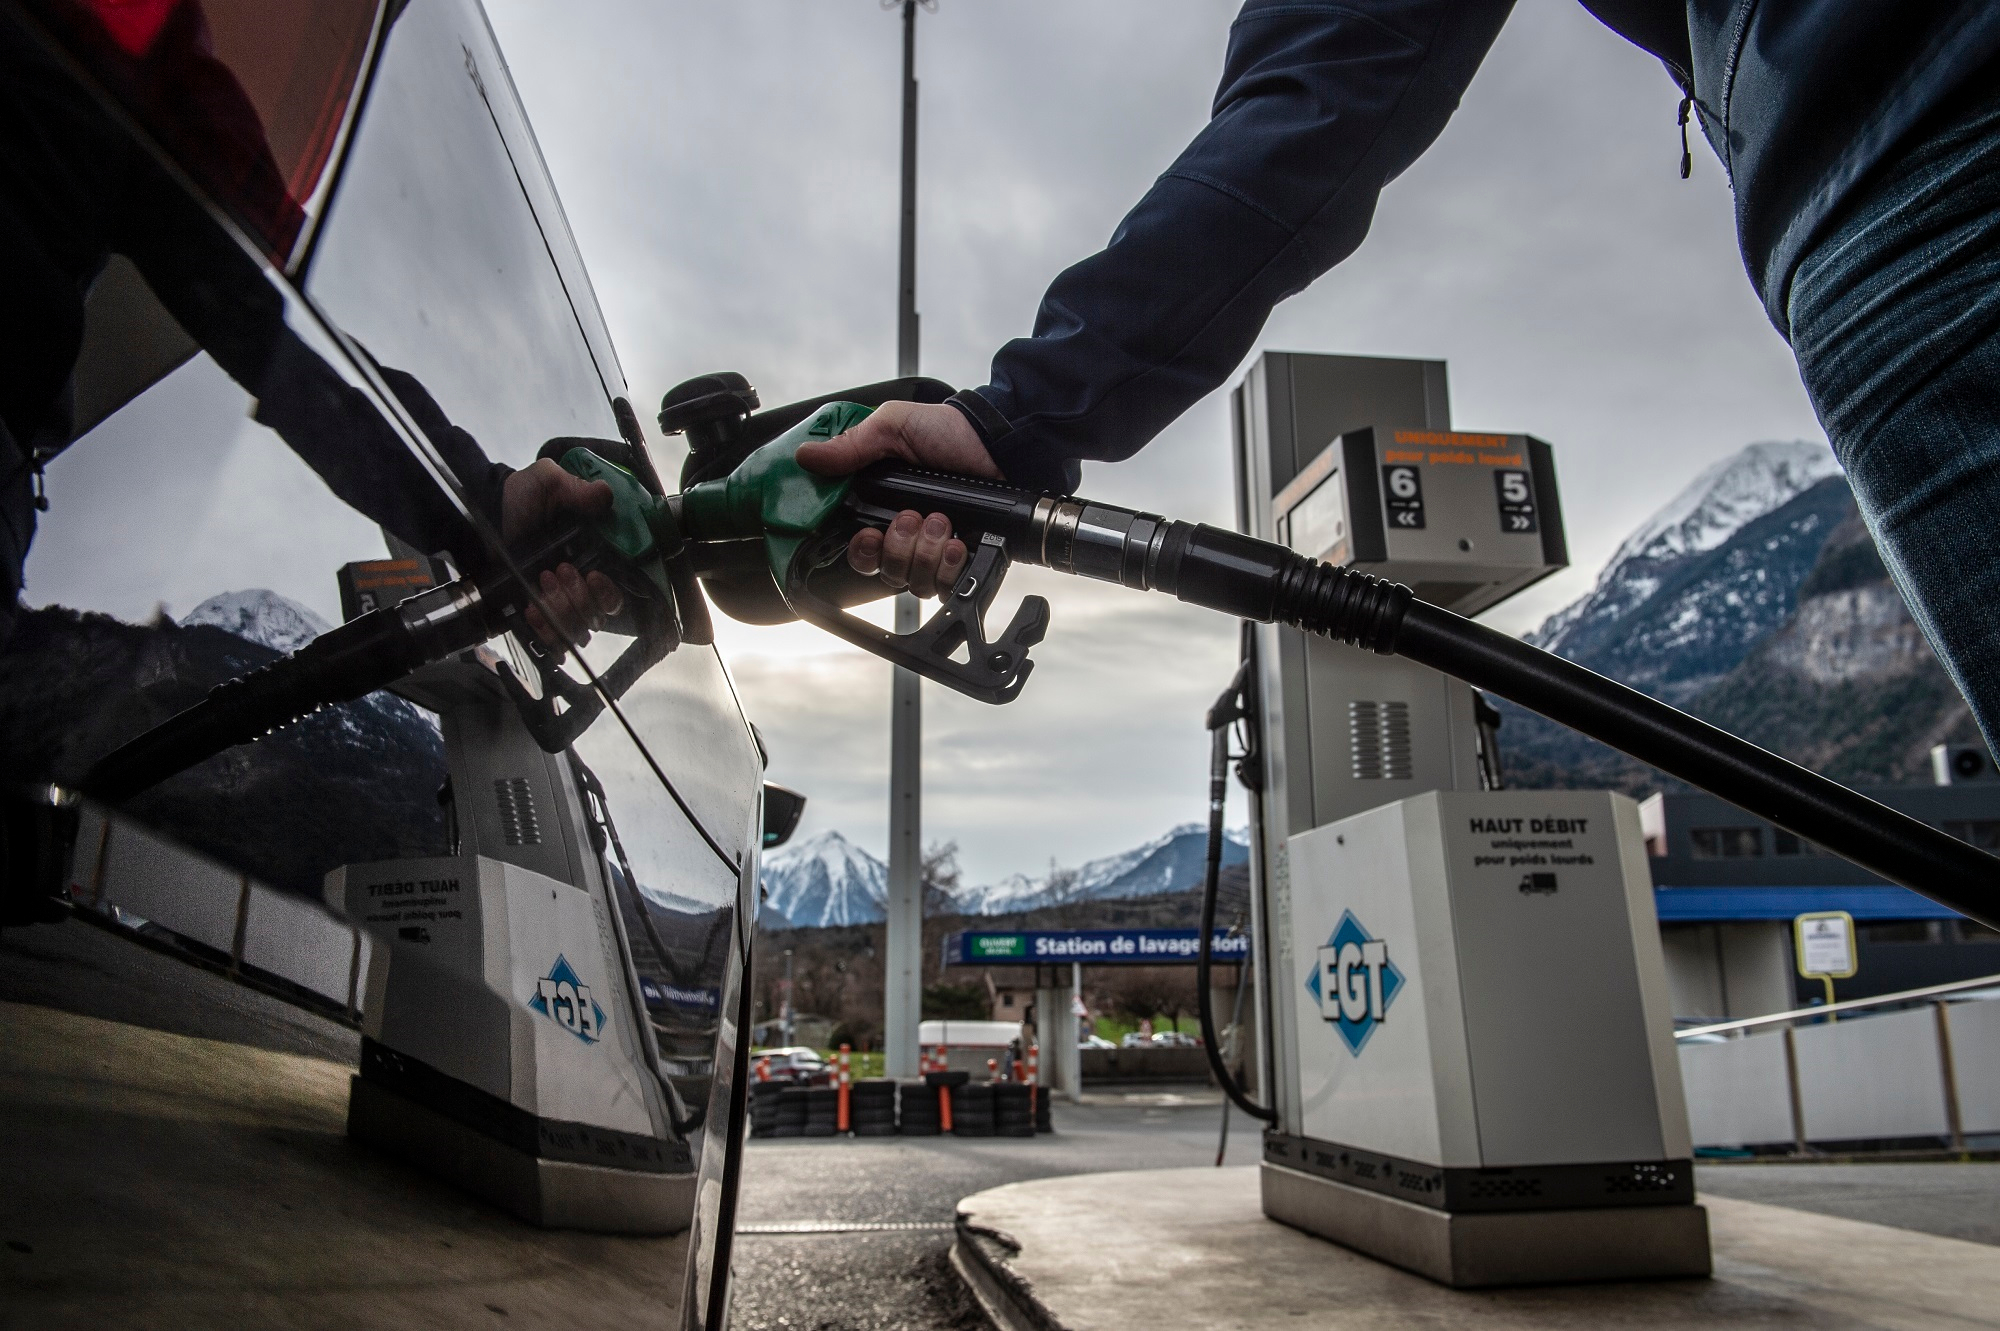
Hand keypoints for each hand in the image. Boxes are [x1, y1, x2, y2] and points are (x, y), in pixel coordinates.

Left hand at [500, 459, 625, 648]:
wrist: (485, 514)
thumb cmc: (520, 498)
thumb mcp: (548, 482)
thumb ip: (575, 487)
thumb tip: (603, 494)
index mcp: (594, 558)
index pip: (615, 593)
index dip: (608, 592)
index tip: (593, 576)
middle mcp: (580, 584)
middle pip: (598, 615)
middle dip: (580, 597)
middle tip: (559, 569)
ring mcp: (559, 601)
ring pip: (577, 629)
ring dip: (562, 608)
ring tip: (542, 579)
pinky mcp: (536, 612)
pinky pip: (552, 640)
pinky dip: (545, 630)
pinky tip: (531, 609)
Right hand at [794, 400, 1002, 598]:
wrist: (997, 442)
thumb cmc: (948, 431)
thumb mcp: (892, 427)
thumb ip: (850, 446)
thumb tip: (805, 457)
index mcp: (882, 507)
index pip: (859, 550)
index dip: (861, 552)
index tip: (869, 535)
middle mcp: (907, 534)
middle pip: (885, 571)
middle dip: (897, 548)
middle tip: (913, 517)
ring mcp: (935, 550)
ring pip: (915, 581)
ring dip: (926, 551)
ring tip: (942, 520)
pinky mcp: (963, 559)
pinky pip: (947, 586)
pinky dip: (950, 567)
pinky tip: (957, 543)